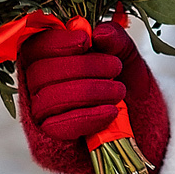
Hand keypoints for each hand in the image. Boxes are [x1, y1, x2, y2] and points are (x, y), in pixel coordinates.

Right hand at [17, 21, 122, 173]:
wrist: (140, 125)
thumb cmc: (124, 84)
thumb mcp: (126, 56)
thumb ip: (115, 40)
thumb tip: (100, 32)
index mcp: (46, 59)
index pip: (34, 46)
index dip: (57, 42)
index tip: (86, 41)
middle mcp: (35, 86)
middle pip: (41, 72)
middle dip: (83, 67)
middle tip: (115, 67)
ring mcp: (38, 114)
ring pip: (49, 98)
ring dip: (89, 92)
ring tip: (118, 91)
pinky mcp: (47, 141)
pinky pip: (57, 126)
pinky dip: (87, 117)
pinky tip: (110, 111)